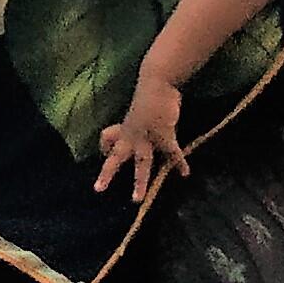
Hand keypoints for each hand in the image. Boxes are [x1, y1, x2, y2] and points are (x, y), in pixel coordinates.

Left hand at [94, 78, 187, 203]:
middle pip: (116, 156)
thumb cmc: (151, 92)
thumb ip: (141, 117)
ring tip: (137, 199)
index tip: (104, 152)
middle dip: (107, 173)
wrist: (157, 83)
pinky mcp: (164, 136)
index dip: (105, 146)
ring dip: (139, 182)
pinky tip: (185, 173)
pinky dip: (180, 163)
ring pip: (141, 163)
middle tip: (98, 189)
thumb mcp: (140, 107)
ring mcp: (147, 137)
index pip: (107, 138)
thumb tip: (146, 120)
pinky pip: (172, 154)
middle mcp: (131, 135)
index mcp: (124, 126)